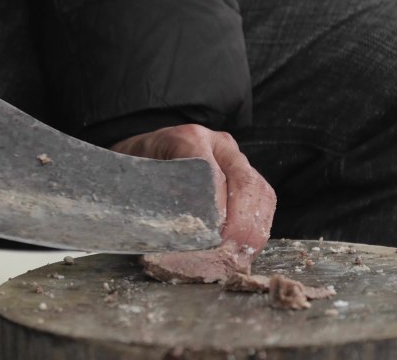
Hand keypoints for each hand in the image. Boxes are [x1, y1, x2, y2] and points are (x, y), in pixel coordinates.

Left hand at [111, 124, 275, 252]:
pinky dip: (258, 228)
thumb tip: (164, 232)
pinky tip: (245, 250)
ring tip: (239, 257)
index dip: (215, 209)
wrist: (145, 152)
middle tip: (228, 254)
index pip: (211, 174)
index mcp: (188, 139)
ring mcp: (235, 158)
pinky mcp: (244, 174)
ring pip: (261, 192)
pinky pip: (264, 200)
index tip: (210, 237)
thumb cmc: (136, 167)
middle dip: (241, 224)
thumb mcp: (132, 178)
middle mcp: (218, 144)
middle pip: (245, 182)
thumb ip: (148, 197)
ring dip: (254, 229)